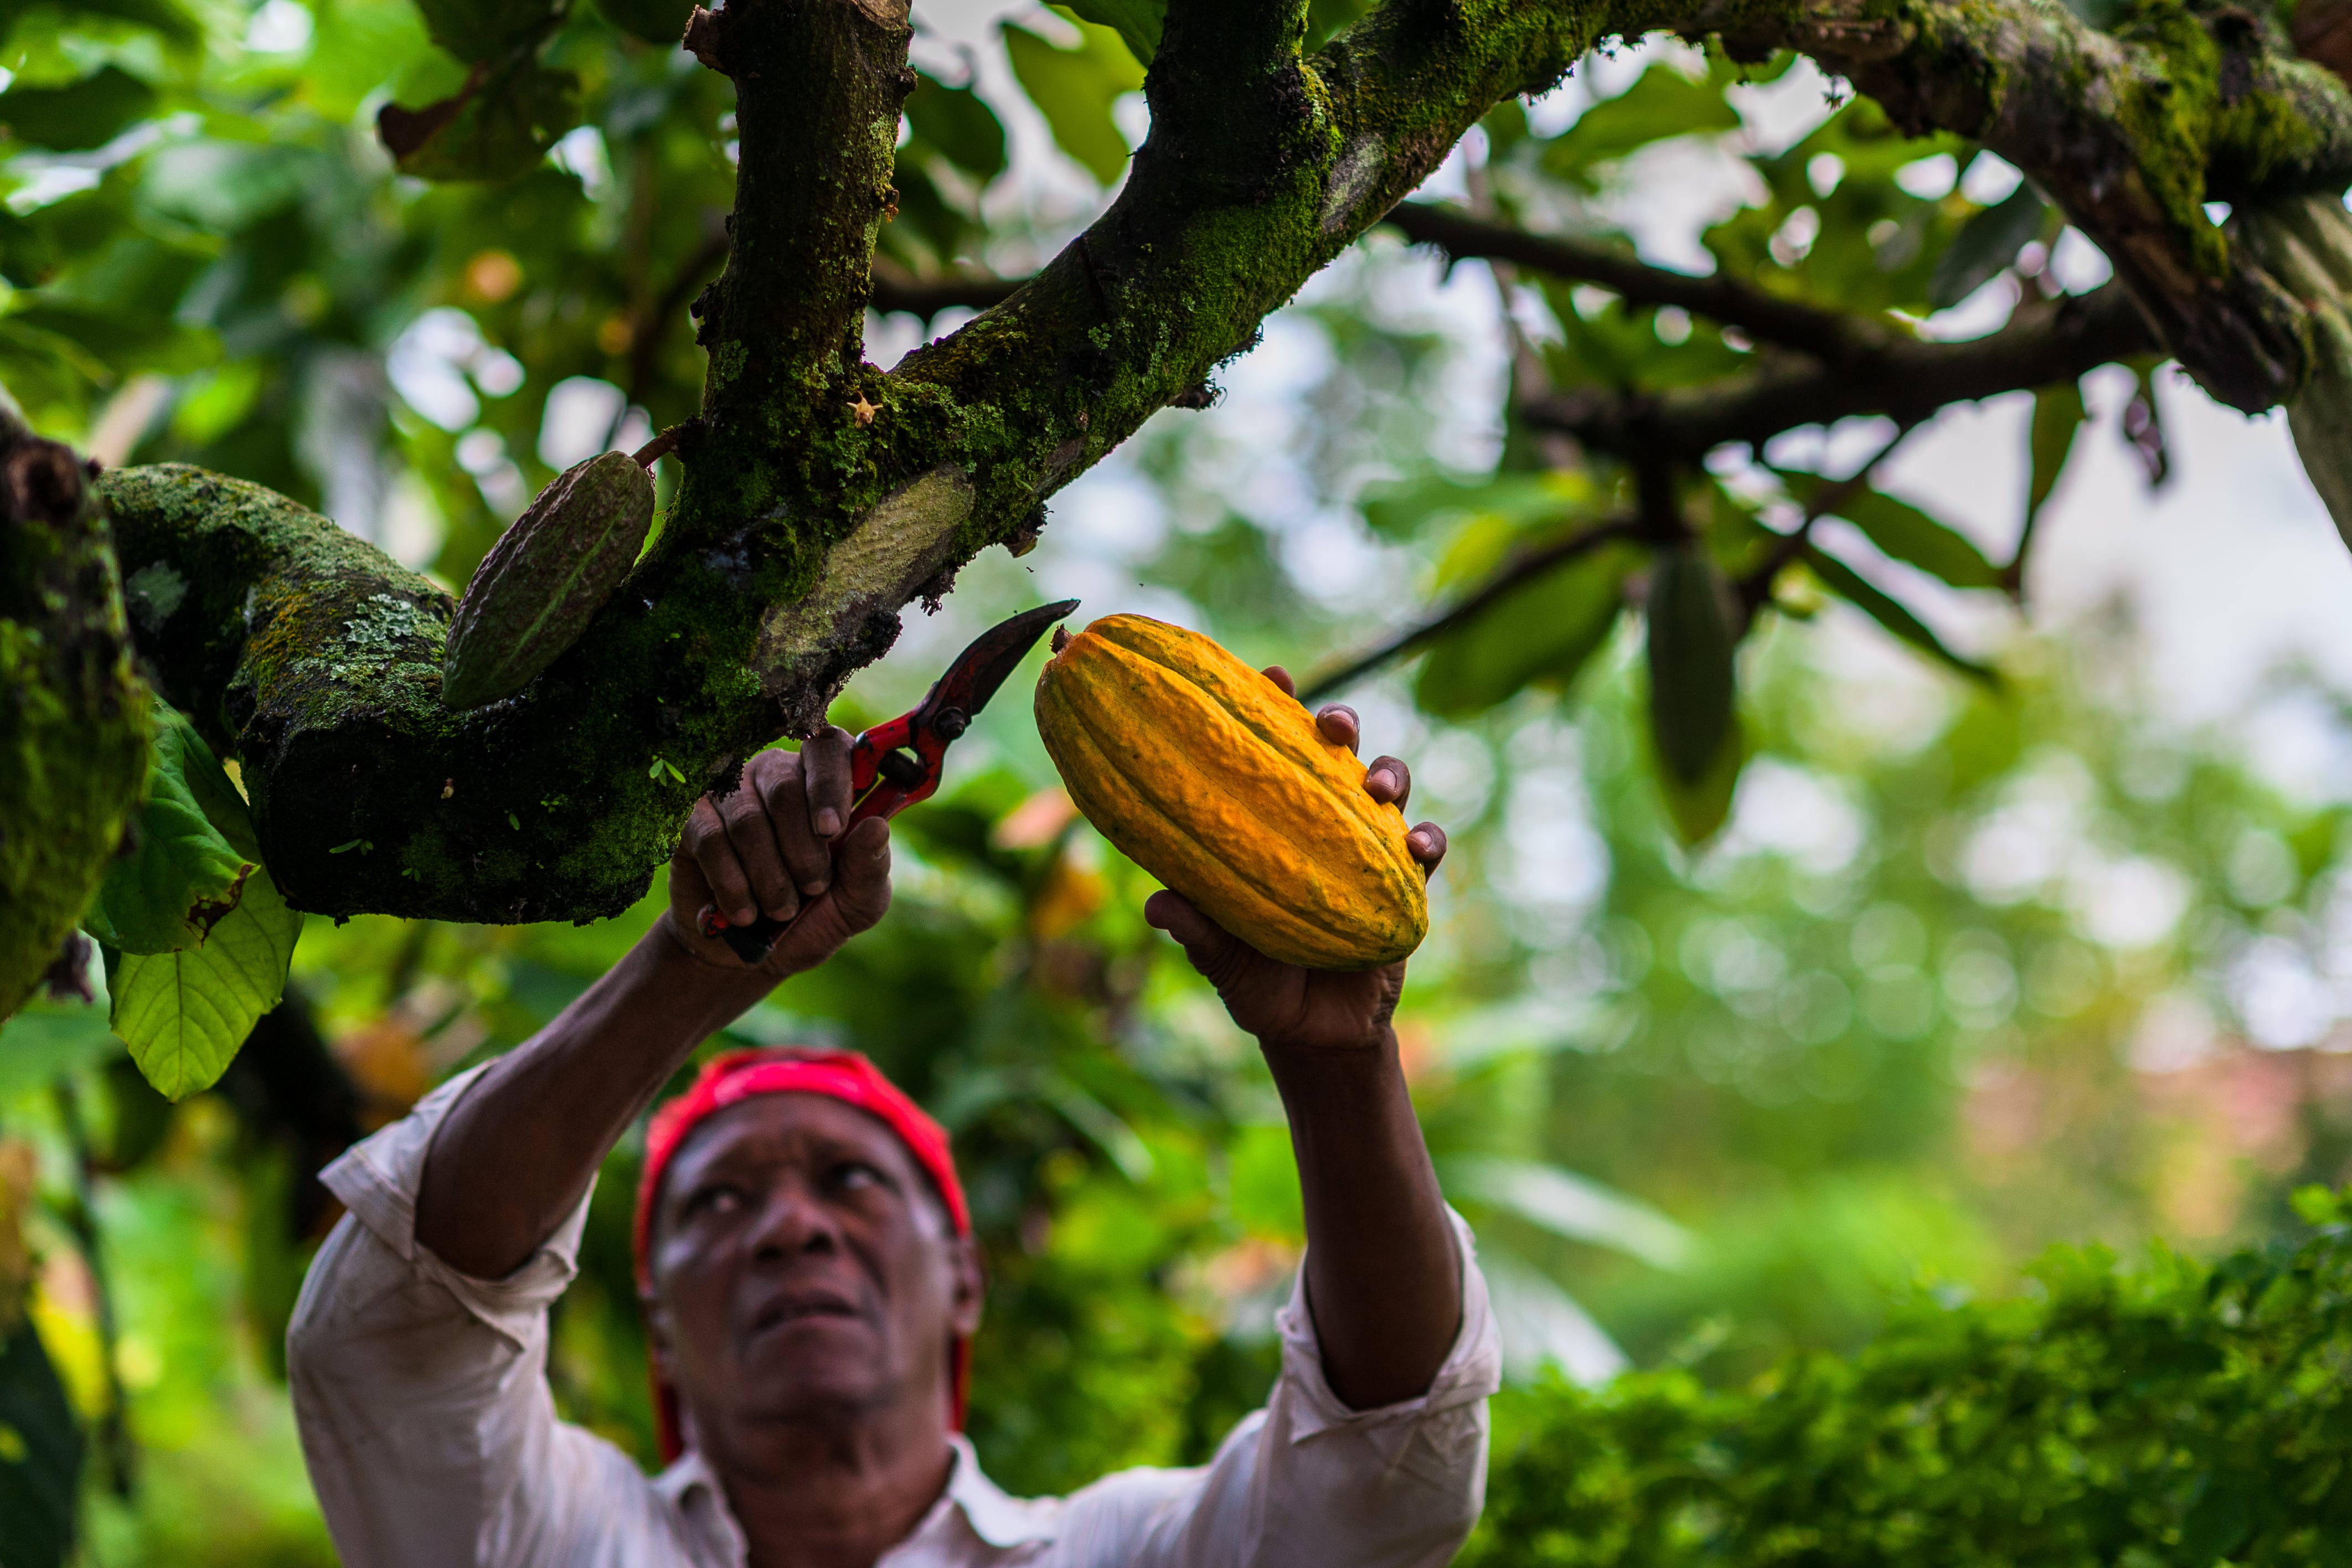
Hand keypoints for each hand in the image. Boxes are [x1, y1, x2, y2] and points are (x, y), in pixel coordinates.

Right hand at [666, 729, 892, 978]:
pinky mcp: (692, 821)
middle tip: (812, 889)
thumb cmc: (812, 918)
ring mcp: (730, 794)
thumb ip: (870, 868)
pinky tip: (744, 914)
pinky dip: (732, 884)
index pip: (829, 749)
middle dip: (802, 851)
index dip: (830, 785)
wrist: (748, 954)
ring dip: (769, 876)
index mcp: (824, 782)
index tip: (832, 830)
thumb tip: (877, 827)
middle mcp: (775, 775)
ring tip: (780, 911)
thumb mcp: (855, 904)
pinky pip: (711, 840)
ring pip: (748, 820)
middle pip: (786, 789)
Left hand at [1144, 667, 1446, 1053]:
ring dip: (1388, 775)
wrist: (1314, 1037)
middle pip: (1337, 754)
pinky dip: (1427, 841)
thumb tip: (1157, 904)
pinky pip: (1426, 851)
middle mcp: (1323, 826)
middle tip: (1330, 724)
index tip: (1270, 673)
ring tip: (1376, 786)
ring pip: (1388, 790)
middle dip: (1340, 724)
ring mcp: (1367, 850)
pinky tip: (1417, 846)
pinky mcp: (1405, 887)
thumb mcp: (1221, 960)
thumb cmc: (1257, 984)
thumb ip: (1197, 930)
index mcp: (1274, 826)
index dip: (1275, 707)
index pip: (1273, 754)